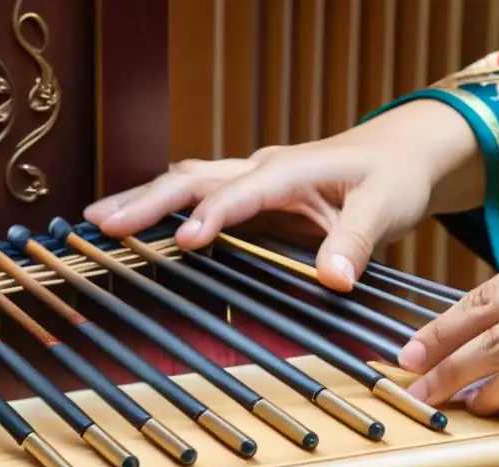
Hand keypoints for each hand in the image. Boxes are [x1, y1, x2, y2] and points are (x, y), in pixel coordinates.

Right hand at [84, 100, 484, 290]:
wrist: (400, 155)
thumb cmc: (394, 176)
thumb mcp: (386, 208)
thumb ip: (357, 243)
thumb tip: (332, 280)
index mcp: (291, 169)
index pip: (242, 191)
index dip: (212, 215)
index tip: (184, 240)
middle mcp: (263, 169)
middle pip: (194, 178)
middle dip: (147, 200)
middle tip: (102, 224)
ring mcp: (254, 181)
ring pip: (188, 182)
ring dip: (144, 200)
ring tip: (98, 221)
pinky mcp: (253, 198)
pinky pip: (200, 197)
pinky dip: (164, 208)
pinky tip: (138, 225)